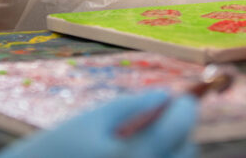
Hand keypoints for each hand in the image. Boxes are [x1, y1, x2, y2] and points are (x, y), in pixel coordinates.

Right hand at [0, 91, 197, 157]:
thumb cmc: (59, 149)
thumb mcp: (91, 120)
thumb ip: (132, 105)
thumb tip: (166, 95)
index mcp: (131, 155)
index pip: (178, 127)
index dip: (186, 107)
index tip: (185, 97)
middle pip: (185, 150)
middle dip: (177, 131)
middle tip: (158, 118)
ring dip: (168, 149)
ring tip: (137, 142)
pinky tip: (132, 155)